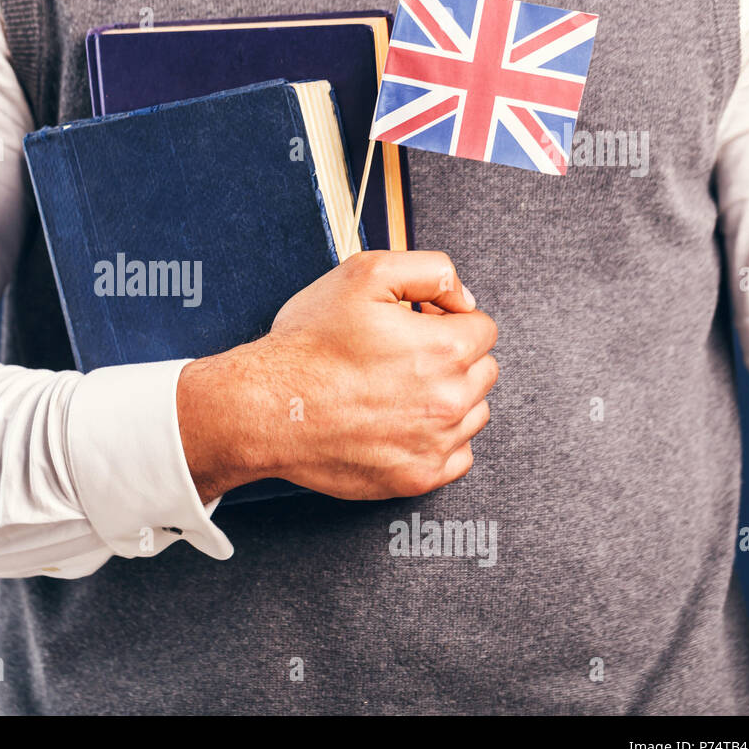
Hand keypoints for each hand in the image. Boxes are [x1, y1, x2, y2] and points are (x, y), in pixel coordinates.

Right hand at [177, 251, 498, 502]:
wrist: (266, 408)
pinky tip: (402, 424)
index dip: (446, 320)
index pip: (482, 328)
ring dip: (449, 399)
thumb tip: (464, 298)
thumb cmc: (308, 344)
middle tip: (402, 357)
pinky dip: (439, 441)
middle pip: (483, 371)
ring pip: (473, 413)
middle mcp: (448, 400)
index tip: (416, 326)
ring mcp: (434, 444)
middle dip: (452, 358)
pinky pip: (458, 457)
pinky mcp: (417, 477)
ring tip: (398, 391)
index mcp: (445, 349)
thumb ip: (431, 271)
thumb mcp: (364, 274)